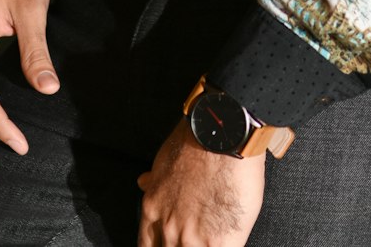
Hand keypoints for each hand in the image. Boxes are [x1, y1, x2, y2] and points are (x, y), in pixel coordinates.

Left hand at [136, 118, 264, 246]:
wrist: (225, 134)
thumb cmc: (199, 139)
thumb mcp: (165, 158)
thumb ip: (155, 180)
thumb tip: (145, 182)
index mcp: (152, 207)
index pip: (146, 246)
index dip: (159, 246)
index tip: (168, 243)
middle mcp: (167, 227)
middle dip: (178, 246)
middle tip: (191, 238)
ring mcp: (192, 239)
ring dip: (198, 246)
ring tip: (208, 237)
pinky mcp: (218, 245)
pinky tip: (225, 242)